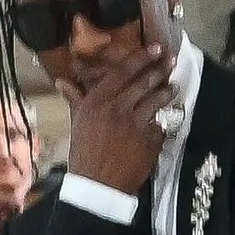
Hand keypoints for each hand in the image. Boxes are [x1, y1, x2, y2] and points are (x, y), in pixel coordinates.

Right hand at [64, 45, 175, 195]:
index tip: (155, 49)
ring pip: (156, 100)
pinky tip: (168, 116)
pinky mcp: (149, 141)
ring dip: (167, 91)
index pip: (123, 72)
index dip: (141, 58)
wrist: (98, 185)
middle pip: (144, 82)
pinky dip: (165, 119)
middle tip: (171, 61)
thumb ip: (75, 99)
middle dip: (160, 69)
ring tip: (173, 86)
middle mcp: (118, 108)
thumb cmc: (84, 153)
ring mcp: (136, 124)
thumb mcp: (78, 123)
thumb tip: (61, 81)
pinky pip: (160, 124)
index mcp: (98, 101)